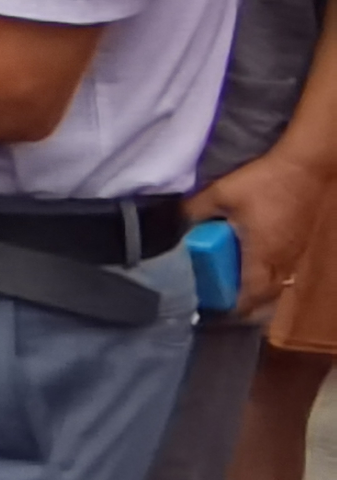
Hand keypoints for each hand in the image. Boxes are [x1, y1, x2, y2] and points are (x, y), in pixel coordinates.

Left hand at [188, 150, 329, 319]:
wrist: (305, 168)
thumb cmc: (263, 183)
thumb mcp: (220, 193)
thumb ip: (195, 211)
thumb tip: (174, 223)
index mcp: (261, 256)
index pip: (250, 296)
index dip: (234, 309)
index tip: (214, 311)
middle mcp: (282, 261)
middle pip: (266, 296)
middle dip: (246, 304)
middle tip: (222, 300)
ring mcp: (295, 253)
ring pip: (278, 284)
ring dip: (258, 289)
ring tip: (235, 284)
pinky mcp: (300, 243)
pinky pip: (285, 270)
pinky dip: (269, 275)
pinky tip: (254, 263)